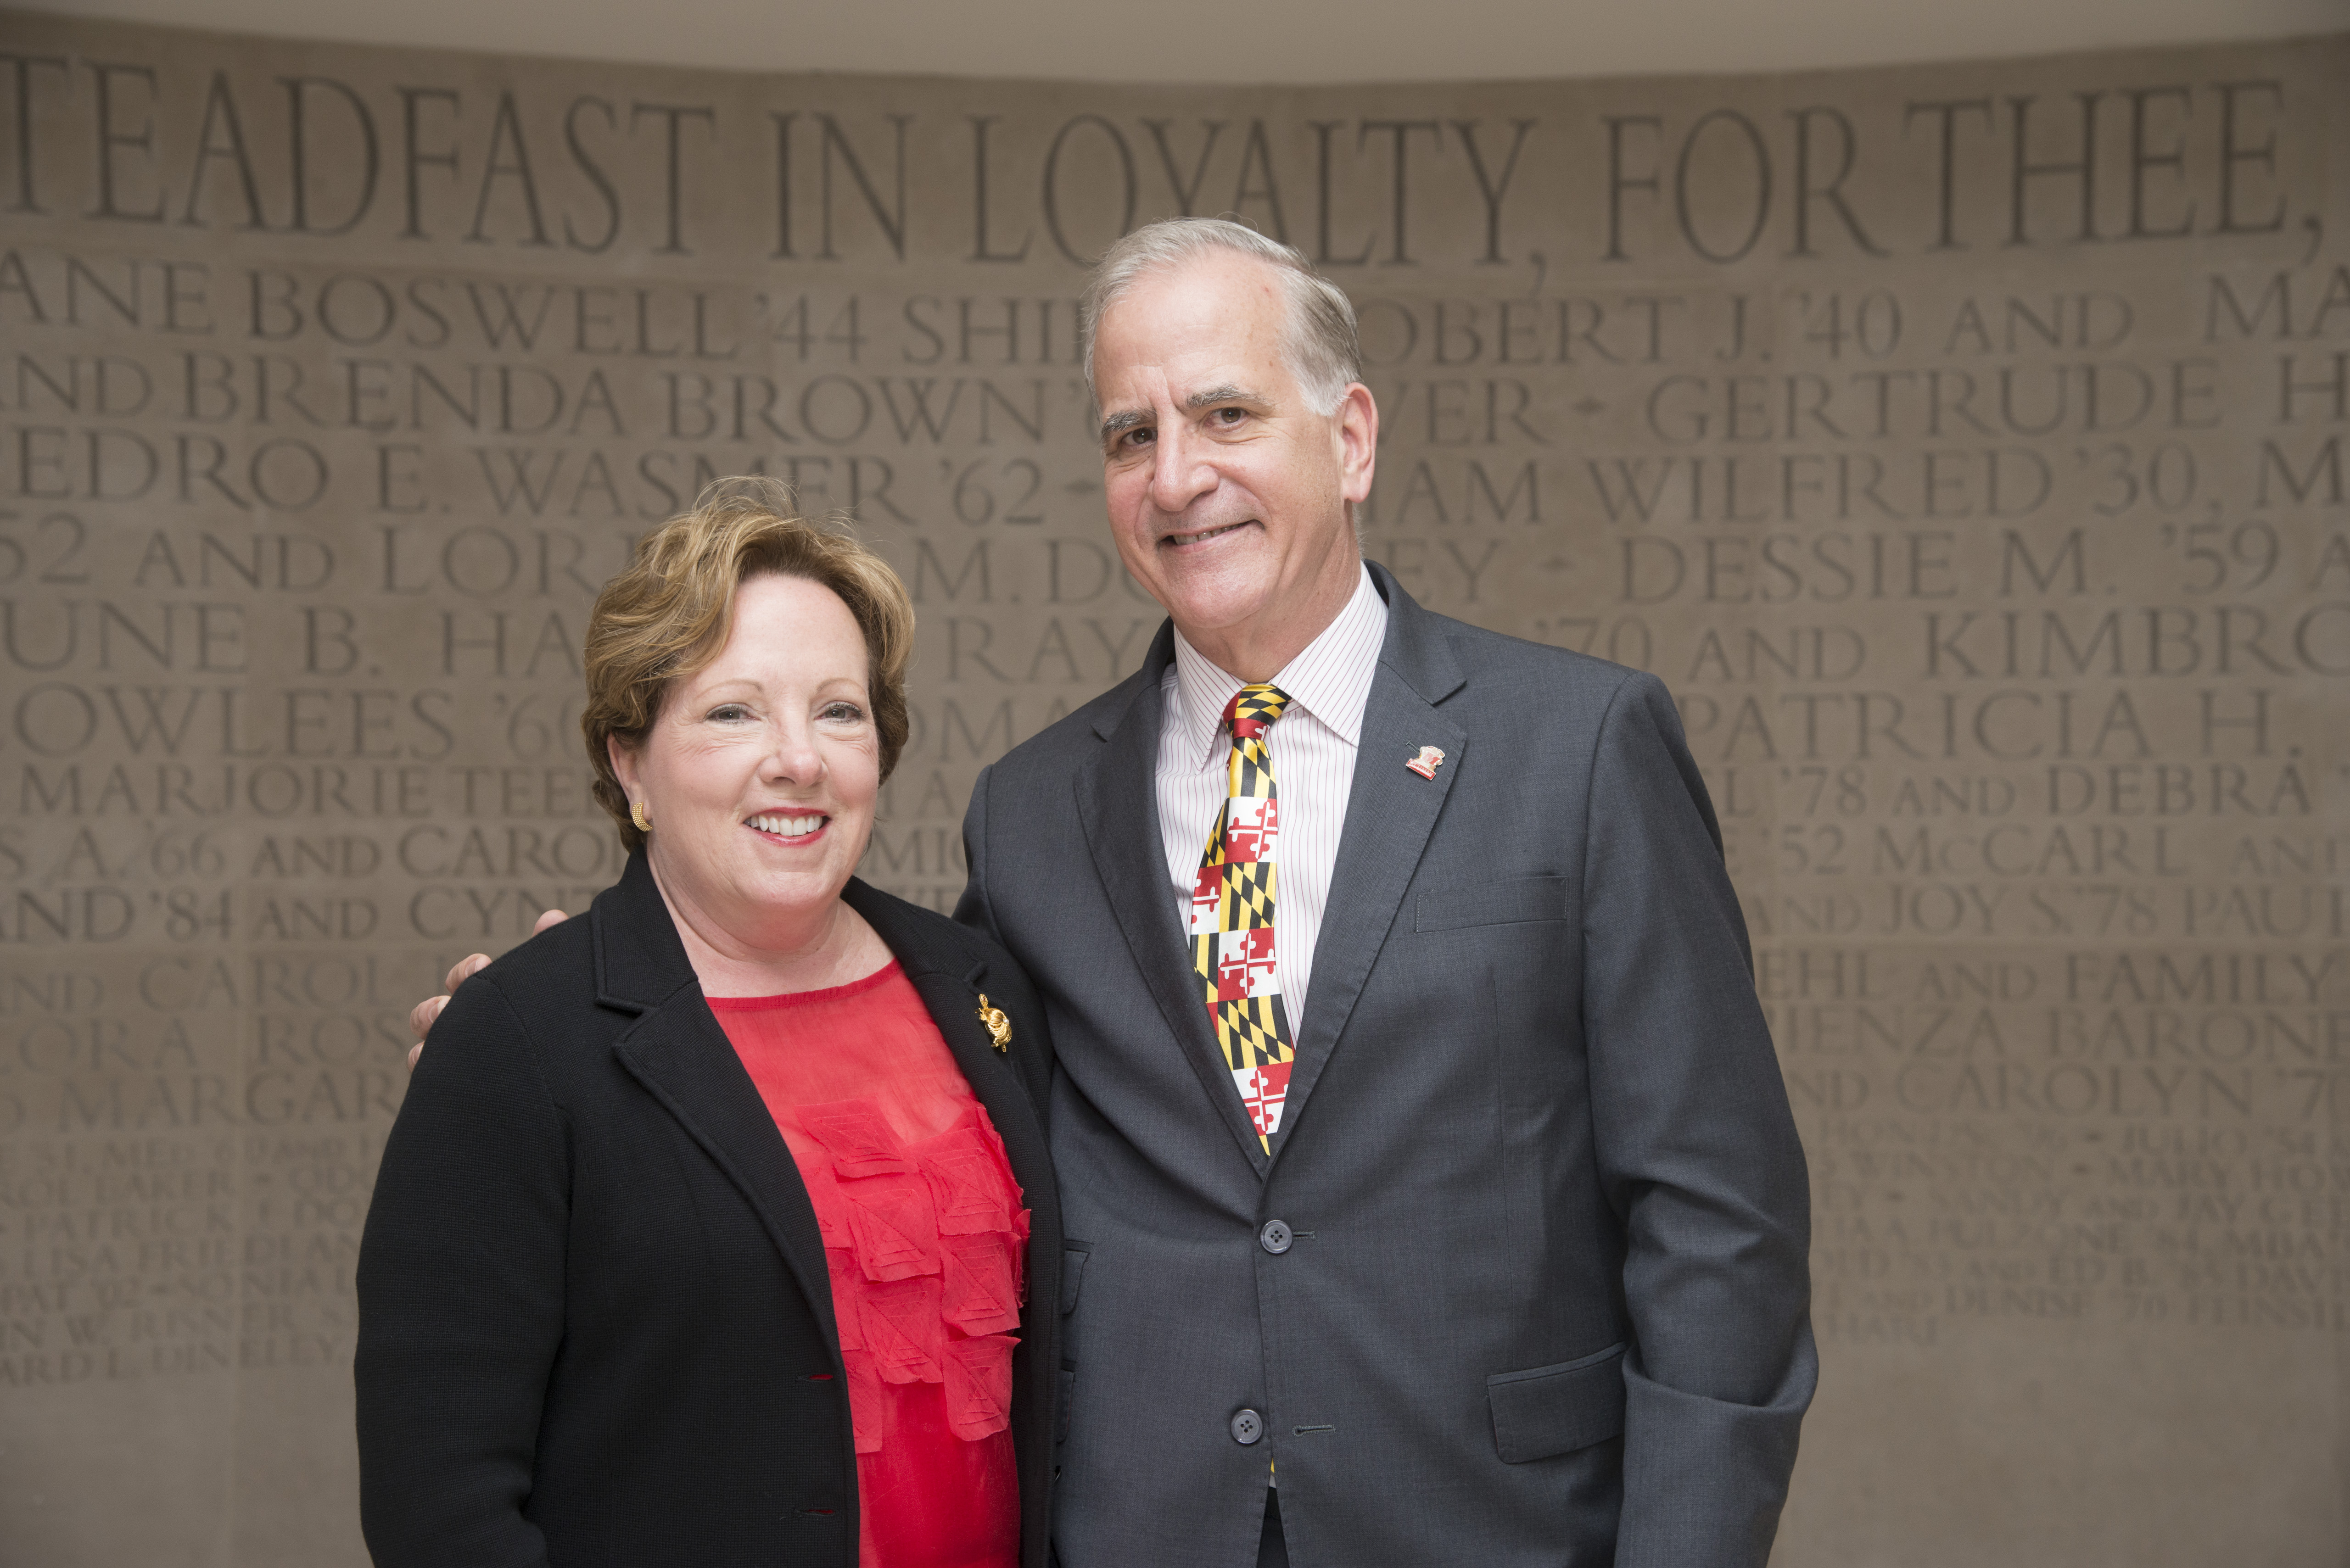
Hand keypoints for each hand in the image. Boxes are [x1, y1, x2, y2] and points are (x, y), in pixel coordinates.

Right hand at [406, 908, 571, 1069]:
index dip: (465, 971)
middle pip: (427, 1016)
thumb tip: (551, 917)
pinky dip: (430, 1076)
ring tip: (441, 1045)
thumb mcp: (553, 988)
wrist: (573, 1078)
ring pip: (422, 1054)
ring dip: (426, 1048)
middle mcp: (463, 1030)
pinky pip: (430, 1085)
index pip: (461, 979)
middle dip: (434, 1010)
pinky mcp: (463, 1092)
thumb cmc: (556, 1028)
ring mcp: (457, 1062)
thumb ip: (551, 951)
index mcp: (485, 1001)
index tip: (482, 964)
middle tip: (451, 1006)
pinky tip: (449, 1078)